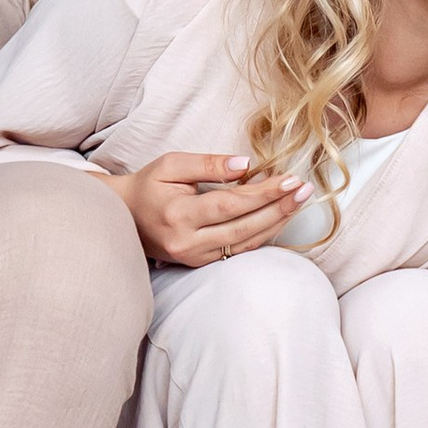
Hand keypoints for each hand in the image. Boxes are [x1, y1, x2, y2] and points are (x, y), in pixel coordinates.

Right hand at [100, 148, 305, 266]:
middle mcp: (187, 242)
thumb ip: (208, 164)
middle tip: (305, 191)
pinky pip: (237, 251)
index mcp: (178, 214)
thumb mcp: (171, 165)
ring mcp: (193, 257)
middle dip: (278, 208)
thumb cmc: (148, 186)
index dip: (263, 193)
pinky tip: (279, 218)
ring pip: (245, 243)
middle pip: (244, 227)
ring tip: (299, 202)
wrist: (123, 216)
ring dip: (276, 223)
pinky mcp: (198, 263)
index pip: (230, 204)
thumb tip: (246, 165)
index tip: (290, 179)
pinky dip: (261, 234)